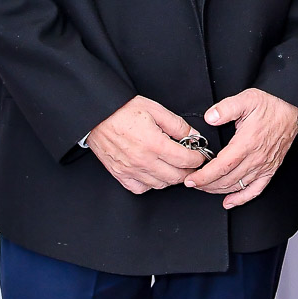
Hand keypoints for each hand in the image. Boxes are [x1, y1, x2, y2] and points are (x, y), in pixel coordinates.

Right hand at [85, 95, 204, 194]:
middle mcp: (143, 161)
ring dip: (171, 178)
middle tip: (192, 163)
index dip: (198, 159)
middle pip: (176, 176)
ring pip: (160, 185)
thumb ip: (177, 125)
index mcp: (154, 144)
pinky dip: (150, 184)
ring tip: (174, 167)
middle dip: (188, 171)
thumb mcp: (156, 110)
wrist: (96, 114)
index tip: (201, 156)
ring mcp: (130, 170)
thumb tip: (193, 136)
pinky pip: (140, 188)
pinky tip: (154, 173)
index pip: (185, 160)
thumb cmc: (123, 109)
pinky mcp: (119, 174)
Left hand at [185, 88, 297, 208]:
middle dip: (206, 185)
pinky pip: (255, 190)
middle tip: (192, 183)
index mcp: (247, 142)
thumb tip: (210, 117)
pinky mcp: (270, 169)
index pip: (221, 167)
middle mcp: (256, 158)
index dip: (204, 176)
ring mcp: (264, 165)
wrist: (293, 109)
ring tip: (205, 188)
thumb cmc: (272, 105)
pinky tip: (229, 201)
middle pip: (227, 180)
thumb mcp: (247, 99)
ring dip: (218, 191)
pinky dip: (241, 199)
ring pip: (237, 186)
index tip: (191, 179)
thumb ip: (226, 108)